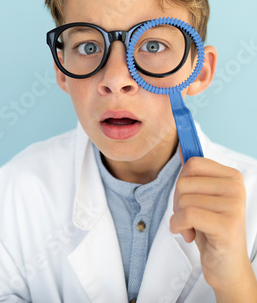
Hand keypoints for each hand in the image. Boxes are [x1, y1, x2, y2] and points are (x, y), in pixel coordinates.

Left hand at [170, 151, 256, 300]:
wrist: (227, 267)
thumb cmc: (211, 230)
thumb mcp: (202, 197)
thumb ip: (194, 174)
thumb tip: (182, 148)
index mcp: (232, 176)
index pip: (193, 163)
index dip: (182, 182)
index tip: (188, 198)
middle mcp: (236, 188)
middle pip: (184, 181)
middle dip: (178, 202)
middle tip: (189, 218)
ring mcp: (234, 206)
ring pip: (184, 199)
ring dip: (179, 217)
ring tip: (193, 228)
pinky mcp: (227, 226)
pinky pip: (187, 215)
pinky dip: (179, 226)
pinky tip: (189, 234)